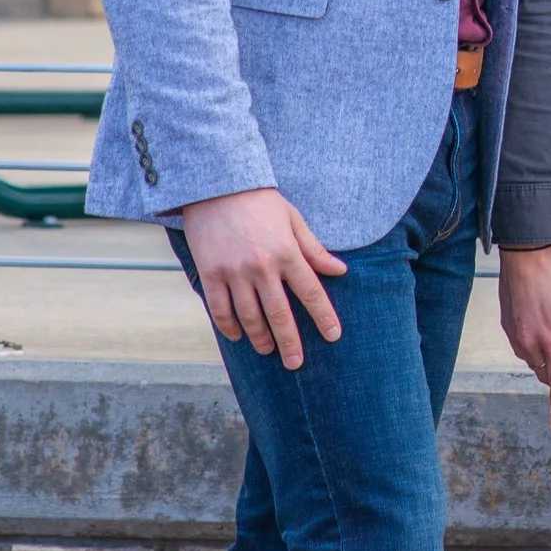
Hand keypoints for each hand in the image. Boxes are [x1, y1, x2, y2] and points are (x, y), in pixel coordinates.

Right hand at [178, 188, 347, 368]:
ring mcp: (233, 272)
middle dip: (290, 342)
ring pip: (249, 316)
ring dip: (261, 337)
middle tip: (296, 363)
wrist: (217, 188)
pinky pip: (219, 309)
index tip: (333, 336)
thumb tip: (340, 271)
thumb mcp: (294, 221)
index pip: (311, 292)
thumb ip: (314, 250)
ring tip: (269, 350)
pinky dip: (229, 327)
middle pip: (280, 314)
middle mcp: (262, 267)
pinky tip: (238, 337)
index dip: (324, 317)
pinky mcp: (210, 274)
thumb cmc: (261, 203)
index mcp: (288, 253)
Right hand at [499, 245, 550, 404]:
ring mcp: (515, 335)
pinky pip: (521, 349)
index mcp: (550, 342)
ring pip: (532, 363)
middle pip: (544, 375)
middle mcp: (528, 344)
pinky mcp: (507, 325)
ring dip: (546, 367)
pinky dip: (534, 353)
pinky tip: (543, 343)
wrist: (526, 256)